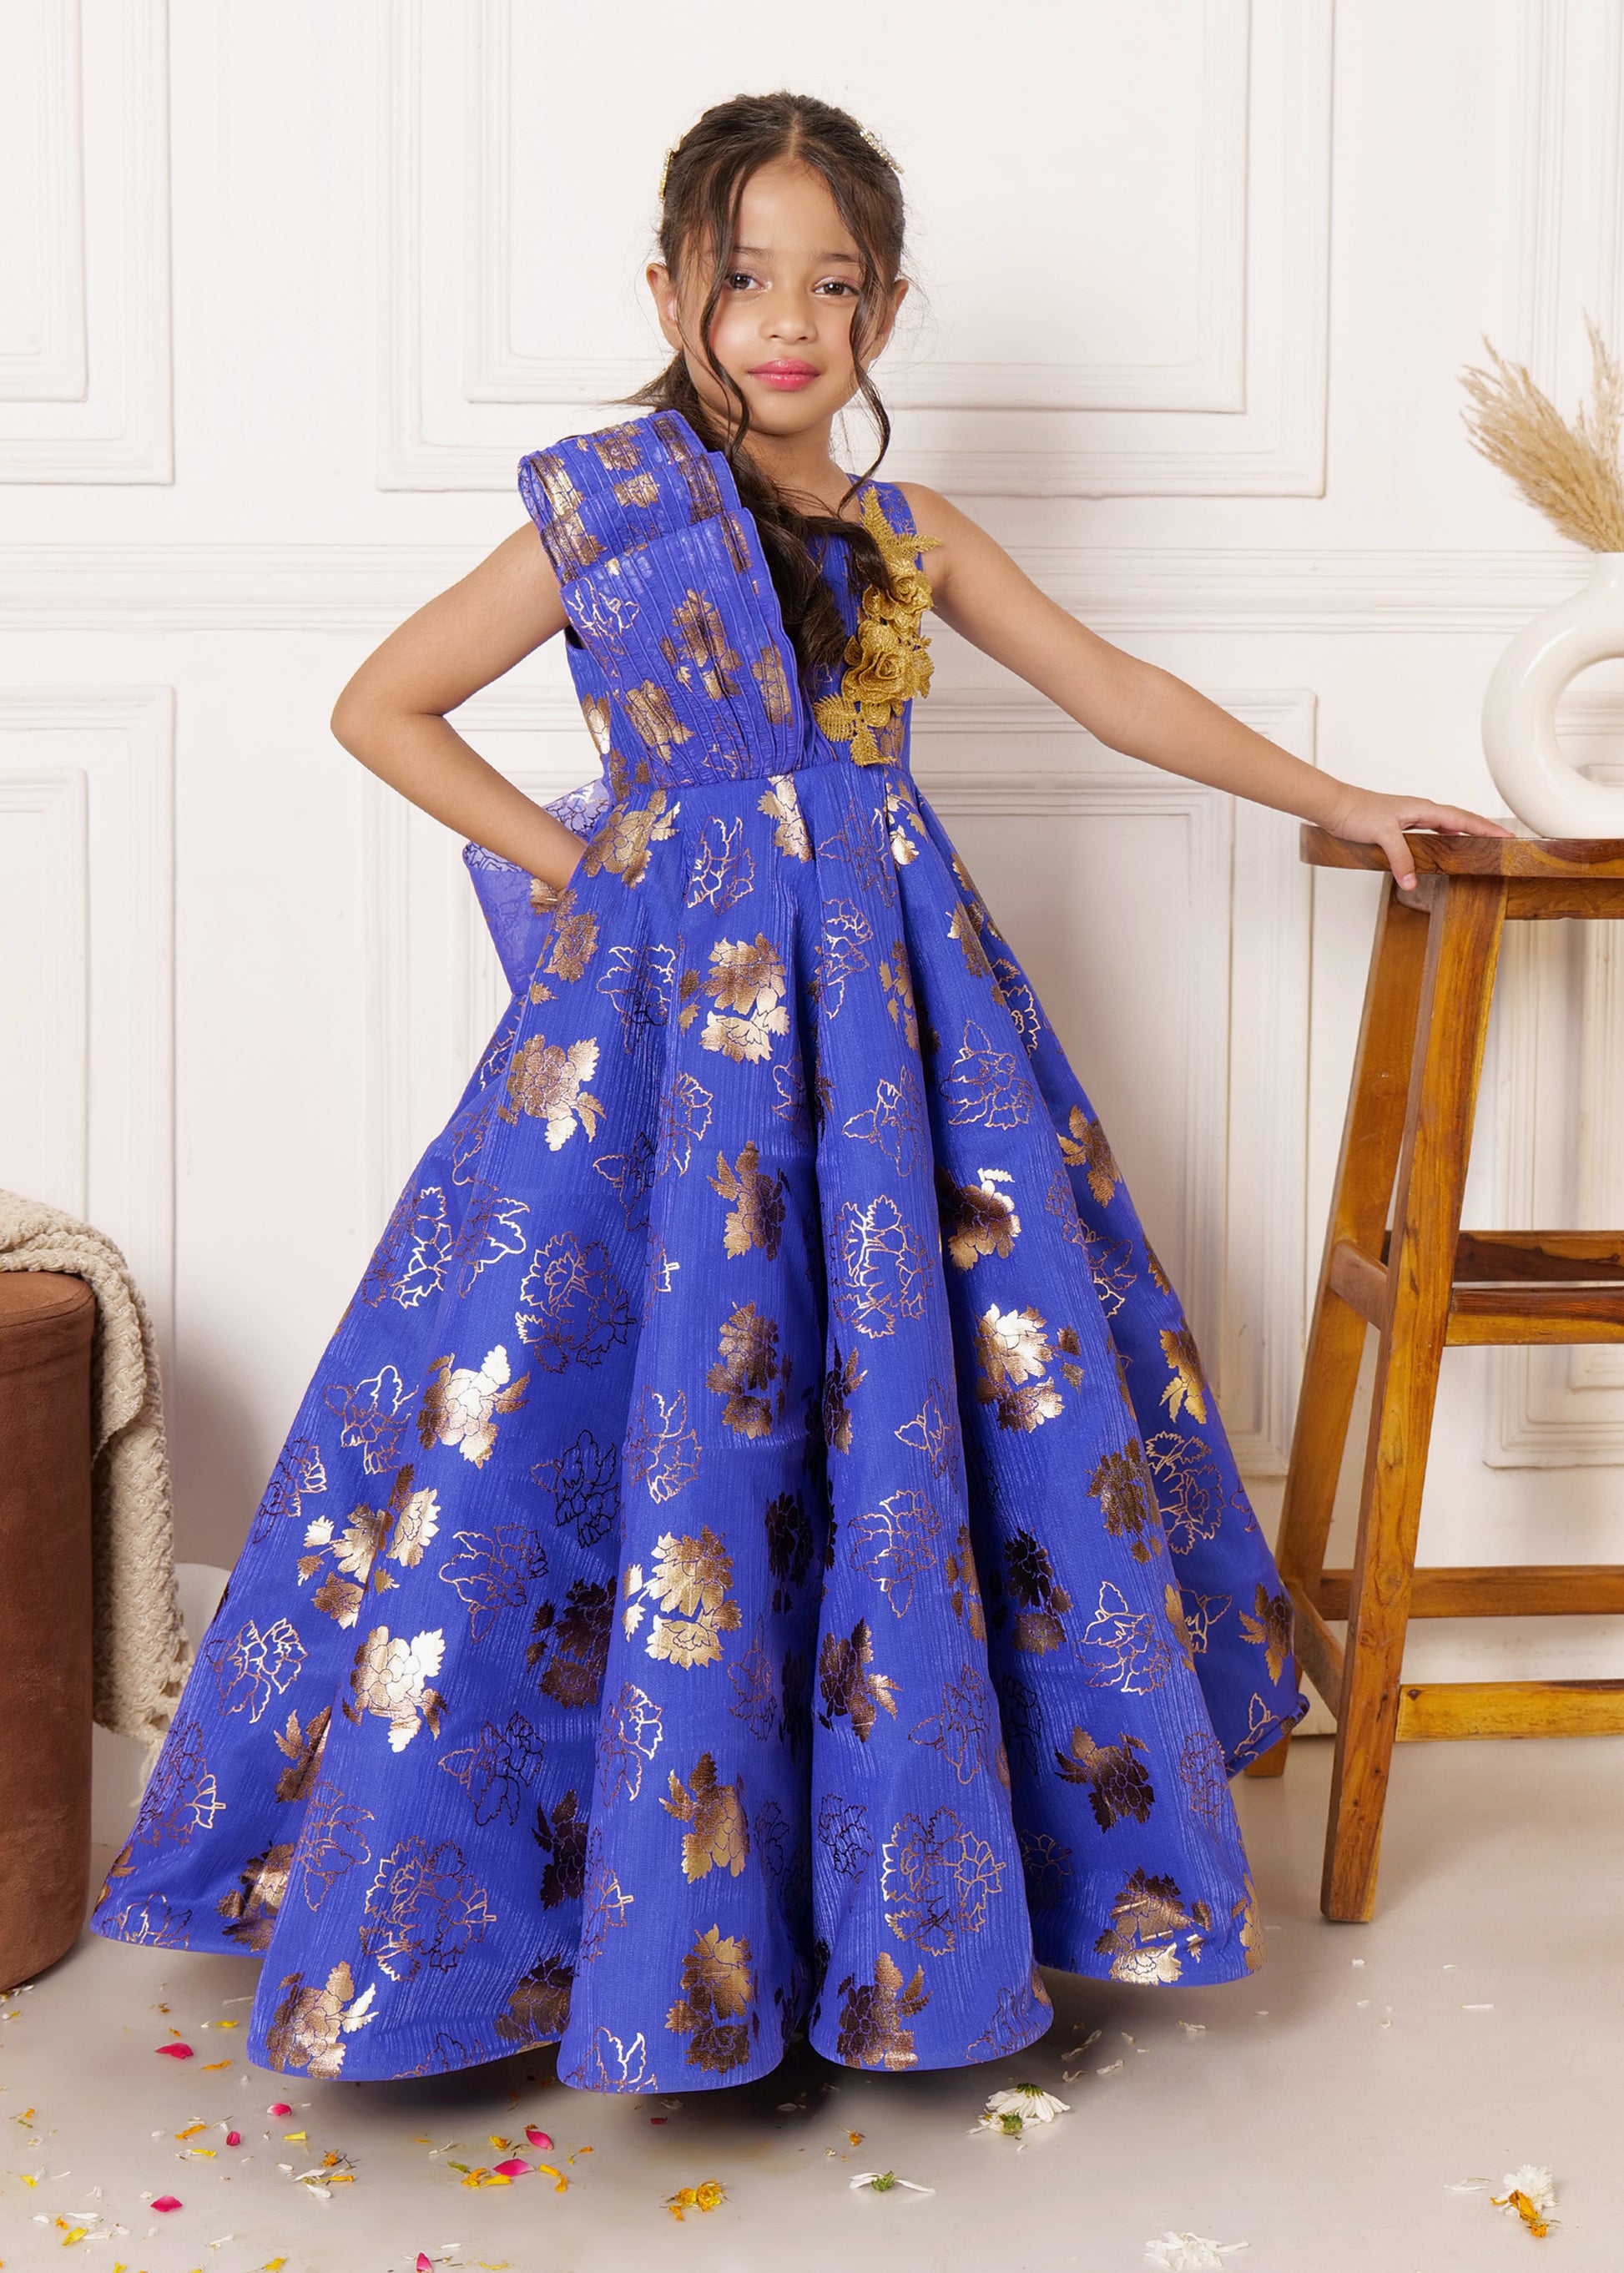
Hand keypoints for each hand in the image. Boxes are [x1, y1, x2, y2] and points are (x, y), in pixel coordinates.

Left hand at [1317, 787, 1513, 889]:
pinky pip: (1432, 833)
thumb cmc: (1357, 812)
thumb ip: (1401, 858)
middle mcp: (1422, 812)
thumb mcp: (1383, 835)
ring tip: (1483, 846)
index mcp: (1424, 809)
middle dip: (1483, 831)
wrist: (1336, 807)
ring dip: (1466, 834)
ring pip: (1446, 826)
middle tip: (1504, 842)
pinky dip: (1445, 839)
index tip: (1507, 836)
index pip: (1463, 819)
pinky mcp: (1402, 827)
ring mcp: (1412, 818)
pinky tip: (1447, 848)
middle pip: (1460, 821)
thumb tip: (1413, 881)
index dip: (1486, 828)